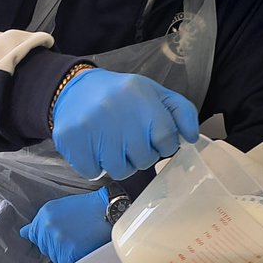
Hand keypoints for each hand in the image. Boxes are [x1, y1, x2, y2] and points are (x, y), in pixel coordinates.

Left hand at [19, 189, 111, 262]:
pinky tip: (82, 247)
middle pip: (43, 247)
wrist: (108, 211)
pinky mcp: (67, 253)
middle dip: (55, 245)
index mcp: (44, 214)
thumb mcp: (60, 207)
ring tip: (79, 240)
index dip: (45, 237)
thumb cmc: (88, 208)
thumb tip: (24, 233)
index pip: (32, 235)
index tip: (56, 236)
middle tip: (73, 235)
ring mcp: (57, 241)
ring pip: (53, 256)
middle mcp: (47, 227)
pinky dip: (72, 258)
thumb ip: (42, 220)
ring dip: (64, 252)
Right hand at [51, 68, 198, 178]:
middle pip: (143, 159)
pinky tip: (93, 149)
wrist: (74, 90)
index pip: (166, 139)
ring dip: (118, 164)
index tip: (154, 140)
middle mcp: (115, 108)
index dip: (163, 146)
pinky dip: (95, 167)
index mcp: (140, 95)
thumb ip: (181, 112)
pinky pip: (93, 172)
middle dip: (140, 156)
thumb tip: (192, 138)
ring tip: (112, 146)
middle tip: (129, 142)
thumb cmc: (121, 96)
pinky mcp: (70, 139)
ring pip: (119, 170)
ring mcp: (91, 124)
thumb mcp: (154, 94)